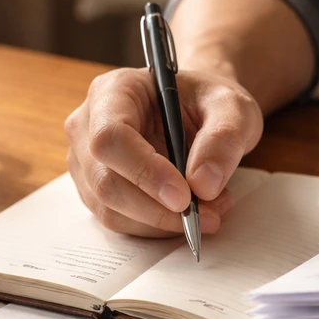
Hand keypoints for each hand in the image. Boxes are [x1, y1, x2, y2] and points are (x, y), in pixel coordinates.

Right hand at [64, 67, 262, 236]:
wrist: (196, 112)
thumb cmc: (206, 102)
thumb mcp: (231, 106)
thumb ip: (224, 138)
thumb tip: (204, 185)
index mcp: (112, 92)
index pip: (111, 137)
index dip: (144, 172)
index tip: (184, 196)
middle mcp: (87, 126)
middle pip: (106, 182)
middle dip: (158, 209)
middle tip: (209, 214)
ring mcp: (86, 162)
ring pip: (111, 209)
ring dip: (162, 222)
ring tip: (209, 209)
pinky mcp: (96, 192)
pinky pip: (120, 222)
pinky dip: (158, 226)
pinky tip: (188, 212)